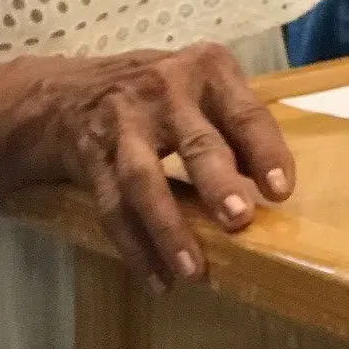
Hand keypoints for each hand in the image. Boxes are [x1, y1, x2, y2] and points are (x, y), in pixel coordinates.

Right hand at [20, 42, 293, 288]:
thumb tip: (273, 186)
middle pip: (195, 142)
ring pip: (146, 179)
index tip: (280, 191)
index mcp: (207, 70)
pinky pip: (114, 207)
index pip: (245, 112)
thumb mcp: (201, 91)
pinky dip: (136, 246)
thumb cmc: (160, 95)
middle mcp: (166, 90)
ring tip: (194, 270)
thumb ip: (235, 129)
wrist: (69, 93)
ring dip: (170, 227)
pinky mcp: (92, 156)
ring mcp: (124, 123)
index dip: (265, 151)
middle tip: (238, 219)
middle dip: (217, 182)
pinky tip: (158, 278)